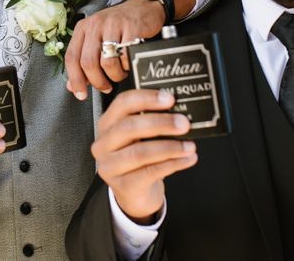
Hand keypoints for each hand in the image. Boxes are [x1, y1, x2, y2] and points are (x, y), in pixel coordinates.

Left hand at [65, 0, 165, 99]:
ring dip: (114, 75)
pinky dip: (127, 66)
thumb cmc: (118, 26)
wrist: (143, 7)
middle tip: (105, 87)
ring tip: (119, 73)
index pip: (71, 57)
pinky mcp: (131, 27)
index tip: (81, 94)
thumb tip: (73, 86)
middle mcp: (95, 25)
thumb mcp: (96, 40)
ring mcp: (113, 25)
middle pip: (88, 62)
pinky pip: (126, 56)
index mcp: (83, 28)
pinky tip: (129, 63)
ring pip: (107, 62)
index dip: (75, 80)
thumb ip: (83, 61)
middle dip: (97, 81)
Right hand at [92, 89, 196, 222]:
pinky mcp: (123, 186)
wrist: (135, 195)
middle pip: (129, 127)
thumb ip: (153, 122)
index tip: (169, 99)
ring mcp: (110, 166)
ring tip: (190, 146)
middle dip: (160, 123)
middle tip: (183, 124)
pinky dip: (172, 164)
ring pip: (140, 152)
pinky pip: (150, 172)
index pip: (122, 103)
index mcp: (108, 123)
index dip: (146, 98)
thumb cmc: (140, 160)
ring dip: (170, 147)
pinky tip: (186, 159)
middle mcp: (104, 143)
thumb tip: (179, 112)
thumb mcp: (140, 137)